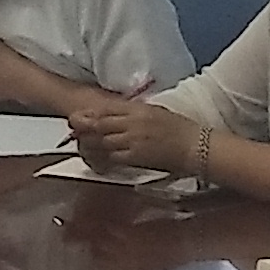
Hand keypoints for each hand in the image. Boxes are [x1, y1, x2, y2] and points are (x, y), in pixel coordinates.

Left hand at [66, 92, 182, 167]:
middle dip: (83, 128)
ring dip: (89, 144)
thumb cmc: (181, 130)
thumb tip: (119, 116)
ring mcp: (133, 140)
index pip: (108, 109)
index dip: (90, 113)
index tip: (78, 116)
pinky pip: (111, 157)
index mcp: (139, 109)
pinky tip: (95, 160)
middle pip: (100, 124)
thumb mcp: (157, 113)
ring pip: (101, 141)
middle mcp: (133, 122)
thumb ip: (137, 112)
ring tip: (81, 145)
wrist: (196, 147)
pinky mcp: (136, 157)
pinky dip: (101, 158)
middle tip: (73, 131)